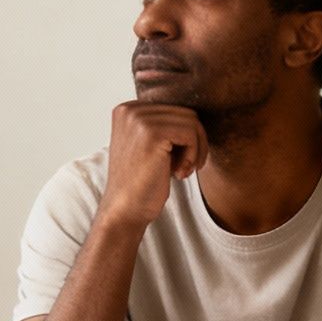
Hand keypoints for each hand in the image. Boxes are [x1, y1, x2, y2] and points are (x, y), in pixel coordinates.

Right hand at [99, 102, 206, 231]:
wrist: (124, 210)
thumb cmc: (141, 183)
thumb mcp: (148, 146)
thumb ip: (163, 126)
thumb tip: (196, 116)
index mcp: (127, 110)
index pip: (174, 110)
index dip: (185, 137)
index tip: (177, 162)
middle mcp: (130, 110)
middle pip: (186, 113)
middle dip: (194, 143)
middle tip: (184, 168)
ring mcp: (139, 119)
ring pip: (192, 122)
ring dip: (195, 150)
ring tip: (182, 171)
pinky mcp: (152, 133)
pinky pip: (191, 134)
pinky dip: (193, 155)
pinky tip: (179, 173)